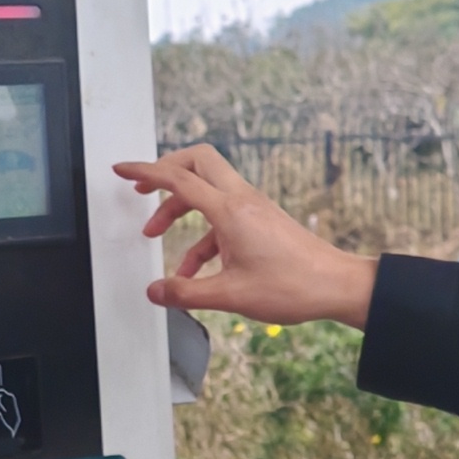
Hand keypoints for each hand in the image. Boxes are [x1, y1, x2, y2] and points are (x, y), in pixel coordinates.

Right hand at [113, 147, 378, 329]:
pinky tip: (193, 270)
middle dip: (165, 171)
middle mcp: (241, 200)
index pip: (179, 179)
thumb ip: (186, 293)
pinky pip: (221, 216)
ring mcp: (253, 208)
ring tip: (157, 235)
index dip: (145, 172)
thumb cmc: (293, 286)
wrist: (336, 285)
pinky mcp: (260, 220)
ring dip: (179, 209)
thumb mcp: (231, 295)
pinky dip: (201, 235)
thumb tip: (155, 291)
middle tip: (143, 190)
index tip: (122, 170)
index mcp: (230, 211)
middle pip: (196, 162)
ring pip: (207, 191)